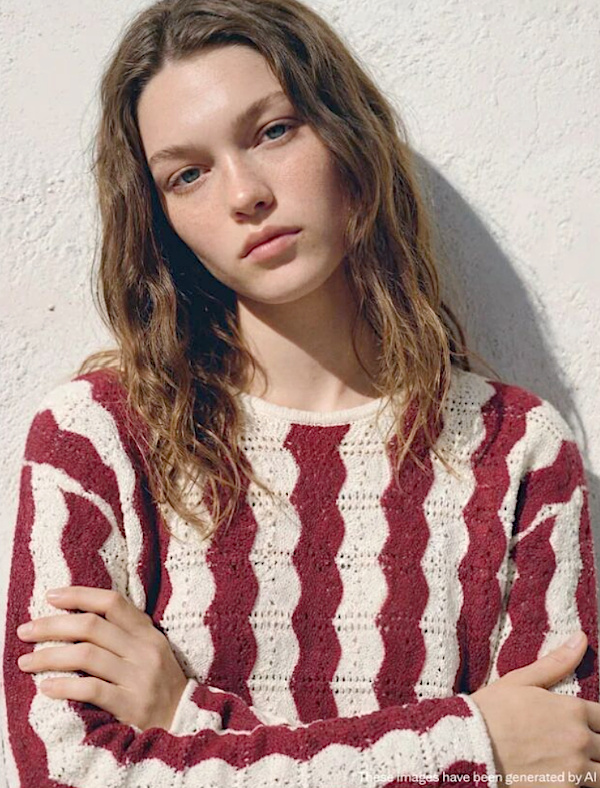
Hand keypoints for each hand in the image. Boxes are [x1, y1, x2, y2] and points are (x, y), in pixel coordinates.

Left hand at [16, 586, 187, 731]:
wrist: (184, 720)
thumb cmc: (158, 682)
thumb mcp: (149, 649)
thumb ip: (122, 633)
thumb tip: (75, 617)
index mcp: (147, 632)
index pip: (111, 602)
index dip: (79, 595)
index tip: (50, 596)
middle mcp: (144, 649)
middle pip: (91, 626)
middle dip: (52, 625)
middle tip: (25, 631)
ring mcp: (139, 676)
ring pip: (86, 655)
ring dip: (50, 656)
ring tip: (26, 662)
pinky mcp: (131, 704)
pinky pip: (92, 689)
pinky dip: (65, 686)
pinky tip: (46, 687)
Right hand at [471, 631, 599, 787]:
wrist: (469, 747)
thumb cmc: (491, 711)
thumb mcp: (520, 680)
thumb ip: (556, 663)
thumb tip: (581, 638)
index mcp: (572, 709)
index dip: (596, 722)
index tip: (586, 725)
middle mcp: (579, 738)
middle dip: (595, 745)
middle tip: (573, 743)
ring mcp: (575, 768)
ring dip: (594, 768)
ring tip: (577, 765)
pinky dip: (581, 784)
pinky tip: (564, 777)